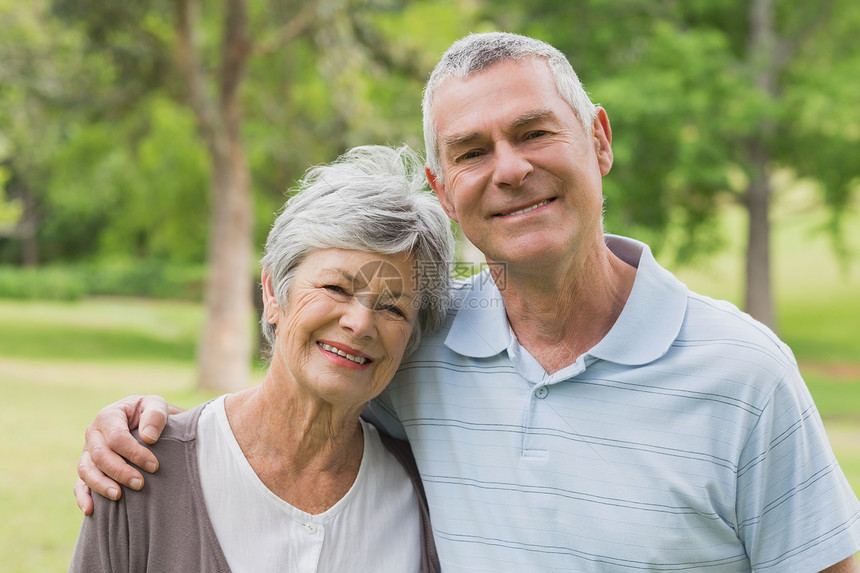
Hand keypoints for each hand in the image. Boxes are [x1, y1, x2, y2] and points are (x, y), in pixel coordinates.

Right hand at [74, 395, 175, 514]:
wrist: (146, 423)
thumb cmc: (151, 415)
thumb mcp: (157, 405)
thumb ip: (155, 415)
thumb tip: (148, 437)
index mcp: (109, 416)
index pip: (117, 437)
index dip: (134, 453)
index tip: (154, 466)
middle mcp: (93, 434)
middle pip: (100, 455)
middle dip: (120, 471)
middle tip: (140, 484)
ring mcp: (88, 452)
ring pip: (86, 470)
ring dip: (101, 485)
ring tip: (118, 497)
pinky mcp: (88, 468)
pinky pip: (79, 484)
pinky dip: (82, 497)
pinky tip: (90, 510)